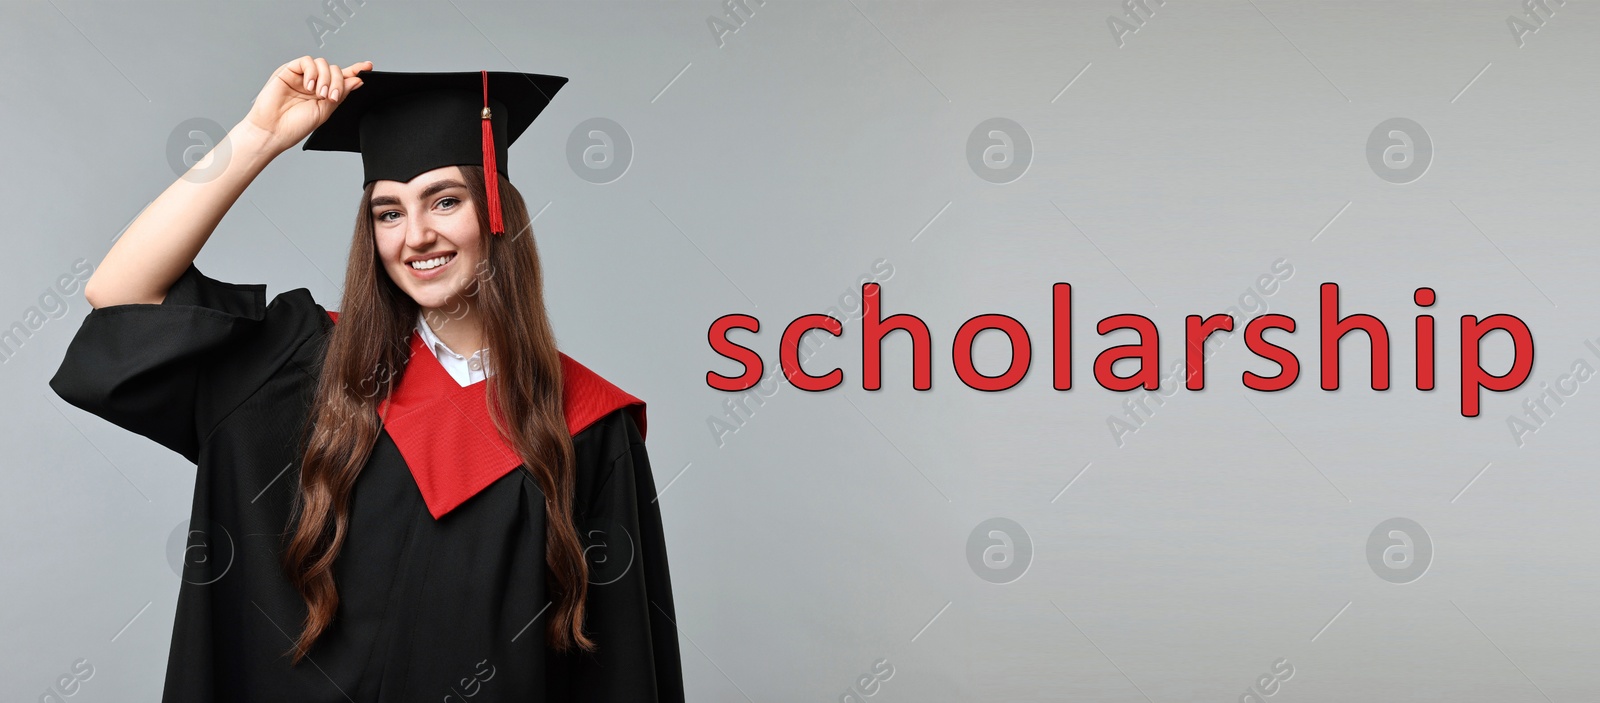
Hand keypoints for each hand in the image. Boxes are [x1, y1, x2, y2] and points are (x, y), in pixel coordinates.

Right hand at [243, 57, 372, 153]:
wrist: (273, 130)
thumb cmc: (295, 125)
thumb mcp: (324, 111)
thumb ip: (339, 94)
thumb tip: (356, 81)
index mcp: (323, 93)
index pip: (342, 78)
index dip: (355, 70)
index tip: (368, 67)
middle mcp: (314, 83)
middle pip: (334, 70)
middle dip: (338, 82)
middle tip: (331, 97)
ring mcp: (302, 76)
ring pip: (322, 64)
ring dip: (325, 78)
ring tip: (319, 94)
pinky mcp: (289, 71)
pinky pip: (307, 62)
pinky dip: (312, 72)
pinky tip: (309, 86)